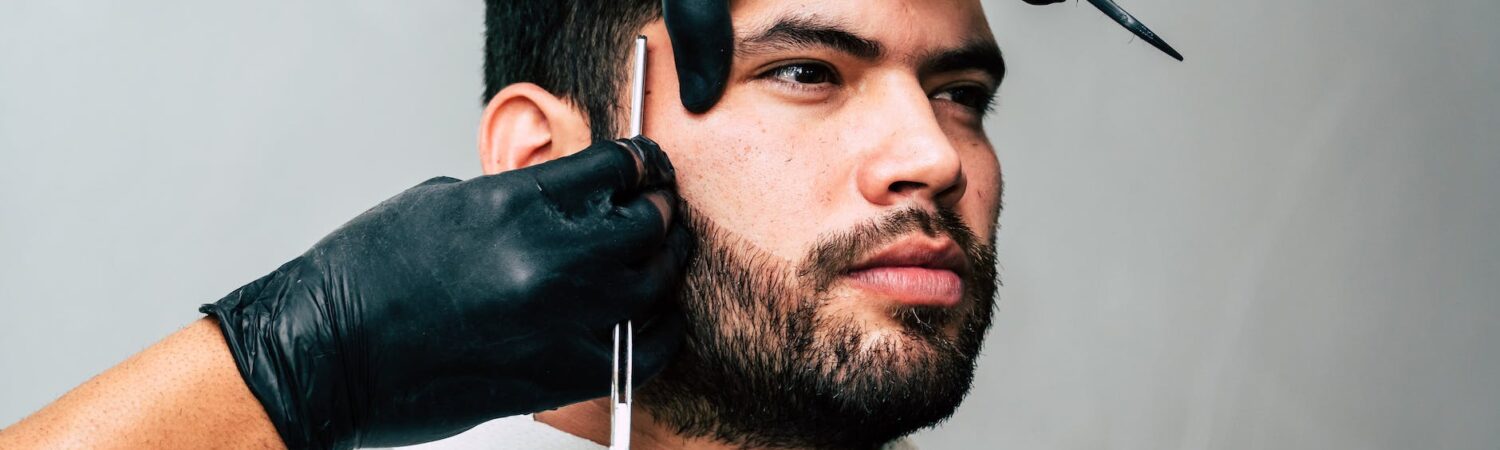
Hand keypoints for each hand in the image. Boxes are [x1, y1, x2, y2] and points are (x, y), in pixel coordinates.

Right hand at [201, 136, 690, 448]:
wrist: (326, 353)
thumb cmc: (365, 279)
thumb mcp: (442, 204)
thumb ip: (514, 199)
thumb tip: (559, 204)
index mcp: (514, 203)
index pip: (615, 168)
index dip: (641, 163)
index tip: (647, 167)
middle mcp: (548, 259)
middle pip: (646, 223)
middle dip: (659, 210)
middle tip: (661, 209)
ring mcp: (561, 321)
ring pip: (655, 284)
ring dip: (665, 265)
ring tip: (664, 257)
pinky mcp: (563, 376)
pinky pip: (646, 351)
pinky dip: (660, 331)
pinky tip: (656, 319)